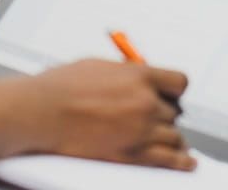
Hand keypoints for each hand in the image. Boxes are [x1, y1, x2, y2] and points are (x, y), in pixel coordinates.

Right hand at [30, 59, 194, 170]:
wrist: (42, 111)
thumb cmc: (63, 86)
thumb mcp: (101, 66)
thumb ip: (126, 74)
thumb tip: (136, 78)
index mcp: (140, 75)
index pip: (178, 82)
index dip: (174, 90)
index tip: (171, 95)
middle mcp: (145, 102)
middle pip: (174, 110)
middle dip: (164, 113)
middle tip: (155, 117)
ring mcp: (141, 129)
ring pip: (173, 135)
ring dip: (170, 137)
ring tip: (169, 140)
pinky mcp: (132, 154)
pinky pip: (168, 159)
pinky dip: (179, 161)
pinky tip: (185, 162)